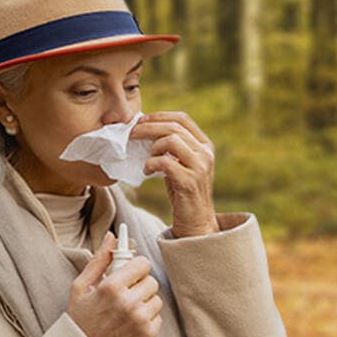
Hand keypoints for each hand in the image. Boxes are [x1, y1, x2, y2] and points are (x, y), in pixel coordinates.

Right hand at [67, 234, 162, 336]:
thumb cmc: (80, 319)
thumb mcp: (81, 288)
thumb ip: (99, 261)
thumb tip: (111, 237)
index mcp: (111, 288)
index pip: (142, 263)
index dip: (136, 267)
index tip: (129, 273)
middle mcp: (128, 303)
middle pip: (151, 280)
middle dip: (139, 285)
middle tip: (124, 295)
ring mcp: (140, 320)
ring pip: (156, 298)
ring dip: (144, 302)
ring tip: (125, 311)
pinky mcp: (148, 334)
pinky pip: (158, 316)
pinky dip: (147, 319)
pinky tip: (129, 324)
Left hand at [131, 111, 217, 237]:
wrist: (196, 220)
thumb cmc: (184, 190)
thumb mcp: (182, 164)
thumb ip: (173, 147)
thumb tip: (145, 128)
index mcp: (205, 145)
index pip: (182, 118)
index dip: (159, 116)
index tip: (141, 121)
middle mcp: (206, 153)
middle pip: (174, 127)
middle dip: (148, 127)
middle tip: (131, 133)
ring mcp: (200, 167)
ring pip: (171, 140)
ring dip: (151, 146)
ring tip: (145, 157)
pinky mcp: (190, 181)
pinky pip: (165, 162)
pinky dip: (151, 164)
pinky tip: (147, 171)